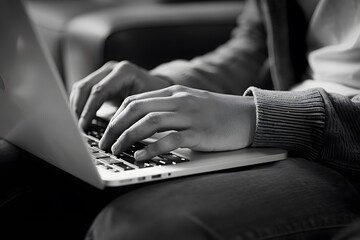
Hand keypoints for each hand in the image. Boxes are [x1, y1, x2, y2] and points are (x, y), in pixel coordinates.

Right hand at [70, 61, 171, 129]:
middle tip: (77, 128)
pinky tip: (81, 119)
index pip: (99, 90)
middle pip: (85, 87)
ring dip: (77, 107)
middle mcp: (112, 68)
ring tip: (78, 125)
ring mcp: (105, 72)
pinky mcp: (100, 80)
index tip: (84, 126)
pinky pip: (84, 91)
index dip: (89, 110)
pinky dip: (80, 105)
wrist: (158, 87)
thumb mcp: (147, 104)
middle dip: (79, 108)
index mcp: (125, 71)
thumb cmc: (156, 97)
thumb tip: (115, 132)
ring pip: (81, 88)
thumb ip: (131, 114)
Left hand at [99, 85, 255, 160]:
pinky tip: (141, 156)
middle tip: (105, 143)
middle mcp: (179, 101)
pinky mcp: (200, 133)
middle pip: (136, 109)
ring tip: (117, 150)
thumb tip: (142, 123)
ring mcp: (189, 116)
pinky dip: (152, 148)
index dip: (116, 116)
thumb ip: (168, 108)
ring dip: (127, 137)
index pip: (135, 100)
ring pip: (149, 122)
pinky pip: (170, 139)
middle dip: (115, 127)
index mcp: (174, 92)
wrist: (248, 116)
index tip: (107, 131)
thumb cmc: (218, 112)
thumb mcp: (190, 102)